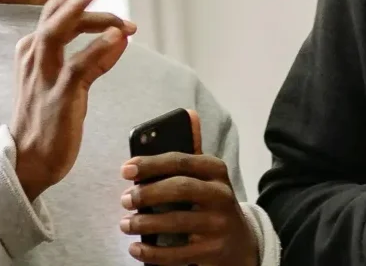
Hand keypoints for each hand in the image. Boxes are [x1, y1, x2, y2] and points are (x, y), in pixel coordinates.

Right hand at [11, 0, 135, 200]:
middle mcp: (33, 56)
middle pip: (53, 10)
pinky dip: (98, 49)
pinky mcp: (58, 97)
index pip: (55, 10)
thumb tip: (120, 37)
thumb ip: (92, 58)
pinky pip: (79, 67)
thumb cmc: (46, 122)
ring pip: (58, 31)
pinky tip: (118, 38)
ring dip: (79, 8)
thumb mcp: (66, 83)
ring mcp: (43, 76)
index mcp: (32, 50)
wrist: (26, 163)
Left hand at [120, 112, 256, 265]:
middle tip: (124, 200)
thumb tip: (189, 114)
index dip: (150, 163)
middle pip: (179, 189)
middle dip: (146, 193)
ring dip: (144, 224)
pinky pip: (178, 253)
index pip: (181, 161)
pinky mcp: (214, 251)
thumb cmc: (211, 203)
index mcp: (216, 171)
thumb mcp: (207, 177)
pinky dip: (152, 253)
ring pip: (176, 221)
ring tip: (125, 224)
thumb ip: (191, 153)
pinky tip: (135, 249)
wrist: (241, 244)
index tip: (125, 169)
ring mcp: (219, 225)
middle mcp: (221, 195)